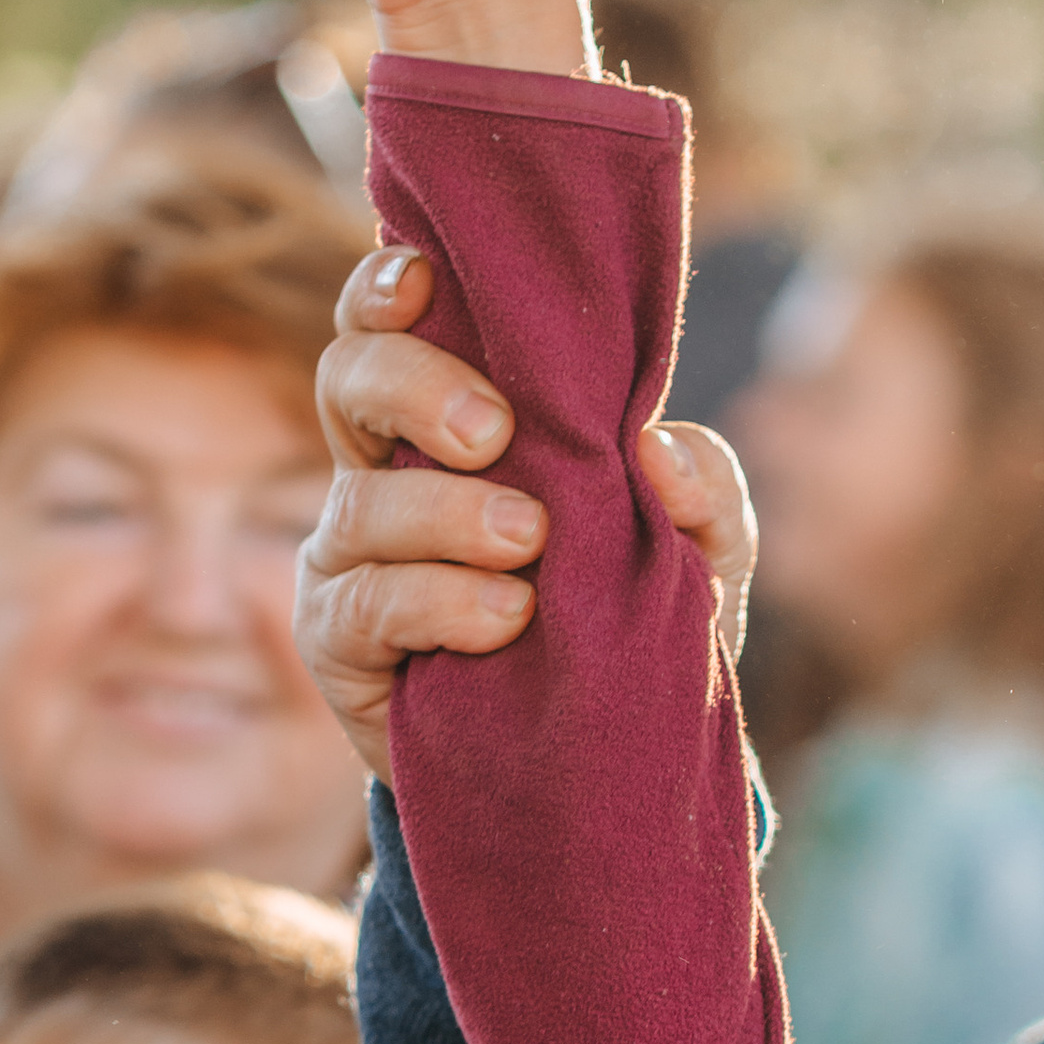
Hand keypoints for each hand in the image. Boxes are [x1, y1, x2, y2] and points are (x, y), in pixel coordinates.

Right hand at [297, 245, 757, 779]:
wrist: (607, 764)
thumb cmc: (638, 626)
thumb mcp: (700, 558)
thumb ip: (702, 494)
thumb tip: (657, 447)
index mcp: (452, 424)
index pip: (390, 327)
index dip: (386, 289)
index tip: (423, 279)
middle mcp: (384, 473)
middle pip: (346, 382)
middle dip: (412, 386)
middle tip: (493, 431)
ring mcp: (350, 560)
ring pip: (360, 503)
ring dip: (447, 514)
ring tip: (529, 545)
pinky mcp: (341, 647)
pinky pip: (365, 605)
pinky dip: (440, 602)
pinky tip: (507, 617)